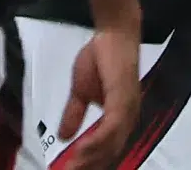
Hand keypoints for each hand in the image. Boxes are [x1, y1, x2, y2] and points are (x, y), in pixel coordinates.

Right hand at [58, 26, 141, 168]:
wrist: (113, 33)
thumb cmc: (101, 58)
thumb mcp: (80, 92)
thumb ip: (74, 114)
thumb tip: (63, 136)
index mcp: (119, 118)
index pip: (106, 149)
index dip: (90, 163)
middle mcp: (127, 118)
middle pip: (109, 152)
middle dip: (88, 166)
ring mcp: (127, 109)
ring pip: (110, 144)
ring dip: (90, 159)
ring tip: (71, 168)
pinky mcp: (123, 99)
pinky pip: (111, 127)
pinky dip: (96, 142)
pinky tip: (80, 150)